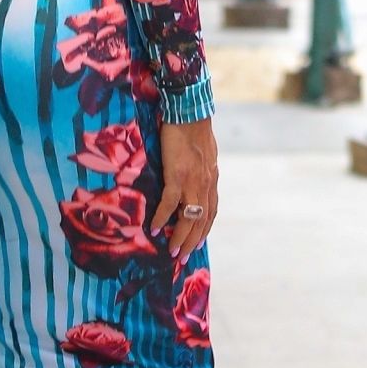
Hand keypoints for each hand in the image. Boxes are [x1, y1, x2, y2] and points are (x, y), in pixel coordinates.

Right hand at [151, 118, 217, 262]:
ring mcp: (192, 180)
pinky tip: (155, 227)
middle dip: (192, 241)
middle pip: (201, 220)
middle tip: (183, 257)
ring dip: (180, 236)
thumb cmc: (193, 127)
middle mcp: (205, 183)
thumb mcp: (203, 151)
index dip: (204, 229)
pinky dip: (163, 217)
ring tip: (172, 250)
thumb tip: (194, 172)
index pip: (211, 211)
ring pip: (189, 217)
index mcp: (211, 178)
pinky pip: (170, 202)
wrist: (189, 110)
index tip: (198, 243)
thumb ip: (201, 166)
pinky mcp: (177, 174)